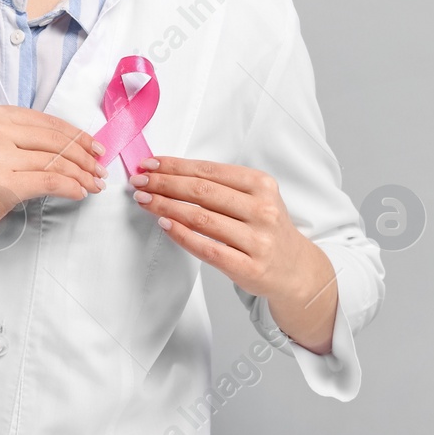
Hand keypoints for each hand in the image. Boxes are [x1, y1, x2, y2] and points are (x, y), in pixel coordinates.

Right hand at [0, 105, 107, 249]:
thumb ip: (20, 139)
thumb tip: (68, 146)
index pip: (49, 122)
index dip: (78, 136)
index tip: (95, 148)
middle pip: (56, 141)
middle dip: (85, 157)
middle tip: (101, 170)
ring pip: (56, 162)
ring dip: (82, 175)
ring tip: (94, 185)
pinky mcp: (4, 182)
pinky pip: (50, 182)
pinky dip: (70, 188)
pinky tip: (79, 193)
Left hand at [126, 155, 336, 349]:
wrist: (295, 270)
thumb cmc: (265, 228)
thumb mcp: (254, 197)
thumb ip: (219, 184)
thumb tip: (168, 172)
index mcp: (262, 185)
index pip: (209, 170)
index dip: (174, 166)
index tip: (149, 165)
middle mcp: (262, 210)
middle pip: (202, 192)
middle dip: (164, 184)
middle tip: (139, 182)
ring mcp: (258, 240)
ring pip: (201, 218)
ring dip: (166, 207)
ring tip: (144, 200)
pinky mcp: (250, 267)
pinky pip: (207, 248)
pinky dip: (181, 235)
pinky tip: (163, 224)